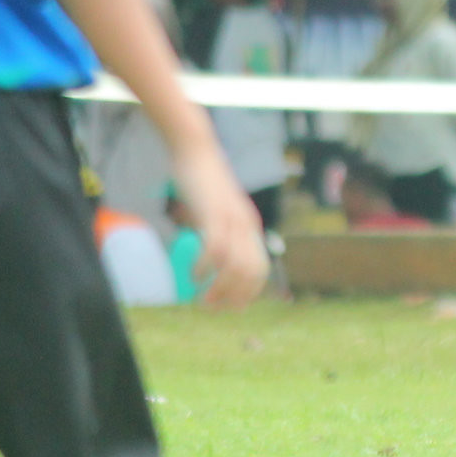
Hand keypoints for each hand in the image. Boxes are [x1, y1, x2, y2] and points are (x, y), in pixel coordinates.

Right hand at [170, 144, 268, 309]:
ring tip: (203, 300)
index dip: (249, 291)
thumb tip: (211, 252)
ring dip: (220, 288)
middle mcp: (246, 224)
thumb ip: (217, 228)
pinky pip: (216, 248)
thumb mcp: (215, 208)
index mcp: (248, 225)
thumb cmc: (201, 179)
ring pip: (236, 265)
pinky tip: (194, 275)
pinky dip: (206, 267)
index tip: (232, 306)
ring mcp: (232, 219)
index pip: (260, 267)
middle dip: (235, 296)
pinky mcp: (214, 213)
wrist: (195, 148)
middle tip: (213, 308)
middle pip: (251, 271)